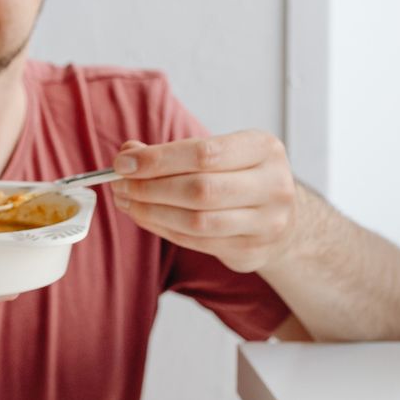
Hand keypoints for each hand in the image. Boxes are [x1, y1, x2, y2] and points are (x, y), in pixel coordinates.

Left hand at [109, 130, 297, 272]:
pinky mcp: (252, 250)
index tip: (123, 163)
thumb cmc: (238, 176)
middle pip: (200, 190)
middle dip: (150, 187)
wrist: (279, 215)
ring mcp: (267, 223)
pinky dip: (163, 229)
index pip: (204, 153)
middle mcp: (273, 185)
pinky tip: (145, 217)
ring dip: (151, 212)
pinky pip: (196, 242)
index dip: (158, 160)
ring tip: (127, 201)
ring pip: (197, 221)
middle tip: (119, 184)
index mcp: (264, 149)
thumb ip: (172, 152)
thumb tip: (128, 155)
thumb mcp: (217, 151)